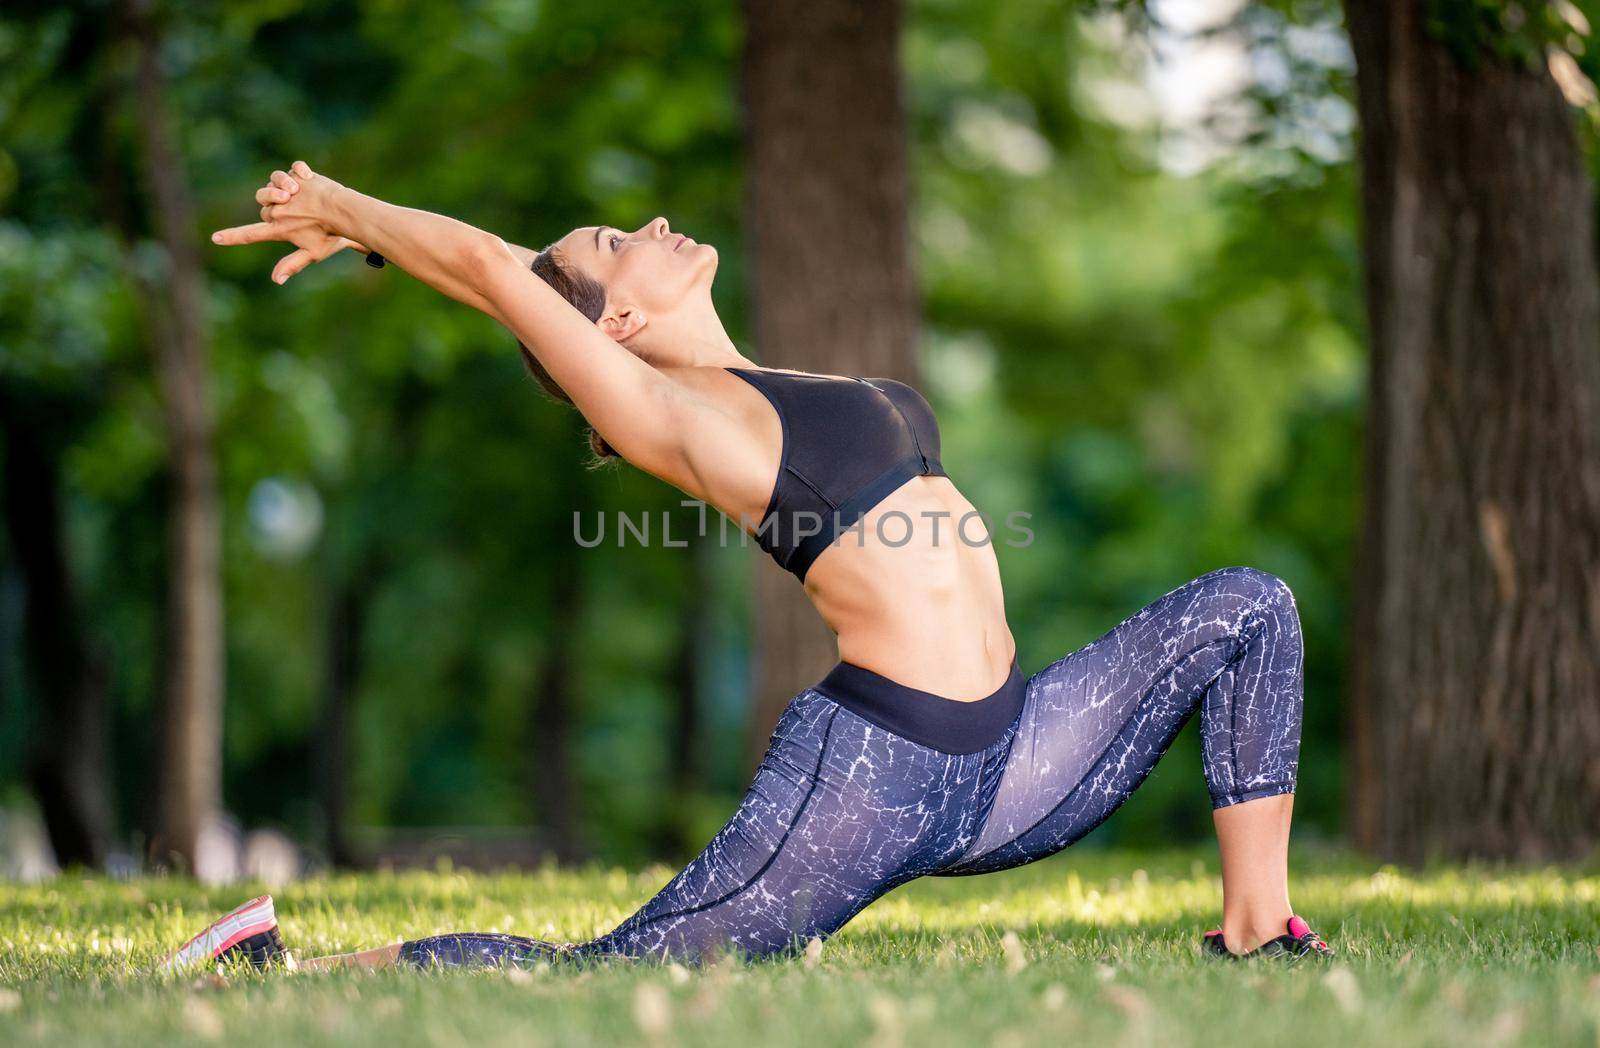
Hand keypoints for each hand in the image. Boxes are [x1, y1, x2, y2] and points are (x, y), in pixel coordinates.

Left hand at [211, 161, 367, 283]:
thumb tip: (277, 280)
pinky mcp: (303, 177)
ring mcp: (292, 191)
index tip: (215, 239)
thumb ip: (294, 263)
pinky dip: (299, 170)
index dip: (233, 236)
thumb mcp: (314, 252)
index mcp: (279, 228)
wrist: (348, 216)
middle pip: (263, 198)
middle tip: (286, 197)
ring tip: (296, 186)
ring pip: (274, 180)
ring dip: (282, 181)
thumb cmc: (331, 236)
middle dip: (272, 196)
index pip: (251, 234)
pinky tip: (309, 176)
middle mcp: (281, 208)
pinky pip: (294, 168)